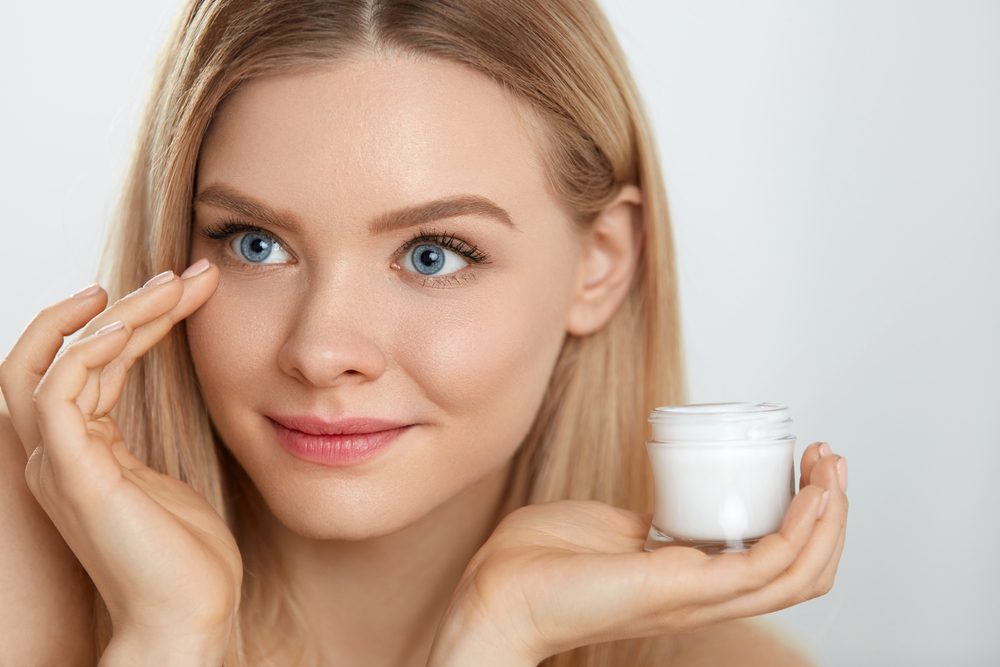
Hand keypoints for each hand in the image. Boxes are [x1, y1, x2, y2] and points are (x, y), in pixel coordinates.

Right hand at [0, 261, 240, 663]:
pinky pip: (58, 394)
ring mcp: (62, 463)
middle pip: (73, 351)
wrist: (187, 617)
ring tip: (175, 284)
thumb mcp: (174, 477)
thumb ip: (157, 436)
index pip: (96, 364)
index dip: (137, 319)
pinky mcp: (73, 474)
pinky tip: (130, 323)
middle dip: (131, 304)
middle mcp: (64, 452)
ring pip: (64, 360)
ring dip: (119, 314)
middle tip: (188, 273)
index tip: (187, 287)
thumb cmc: (188, 558)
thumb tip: (186, 394)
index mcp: (88, 452)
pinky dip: (86, 352)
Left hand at [428, 443, 847, 665]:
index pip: (776, 565)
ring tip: (831, 470)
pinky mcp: (684, 588)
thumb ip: (650, 525)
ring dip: (828, 518)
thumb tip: (665, 512)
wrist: (498, 590)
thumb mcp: (613, 530)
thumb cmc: (541, 562)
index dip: (806, 519)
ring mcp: (698, 596)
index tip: (808, 465)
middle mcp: (705, 595)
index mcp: (692, 580)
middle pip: (803, 572)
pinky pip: (765, 567)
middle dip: (831, 515)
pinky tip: (810, 494)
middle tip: (831, 462)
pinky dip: (799, 530)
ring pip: (798, 573)